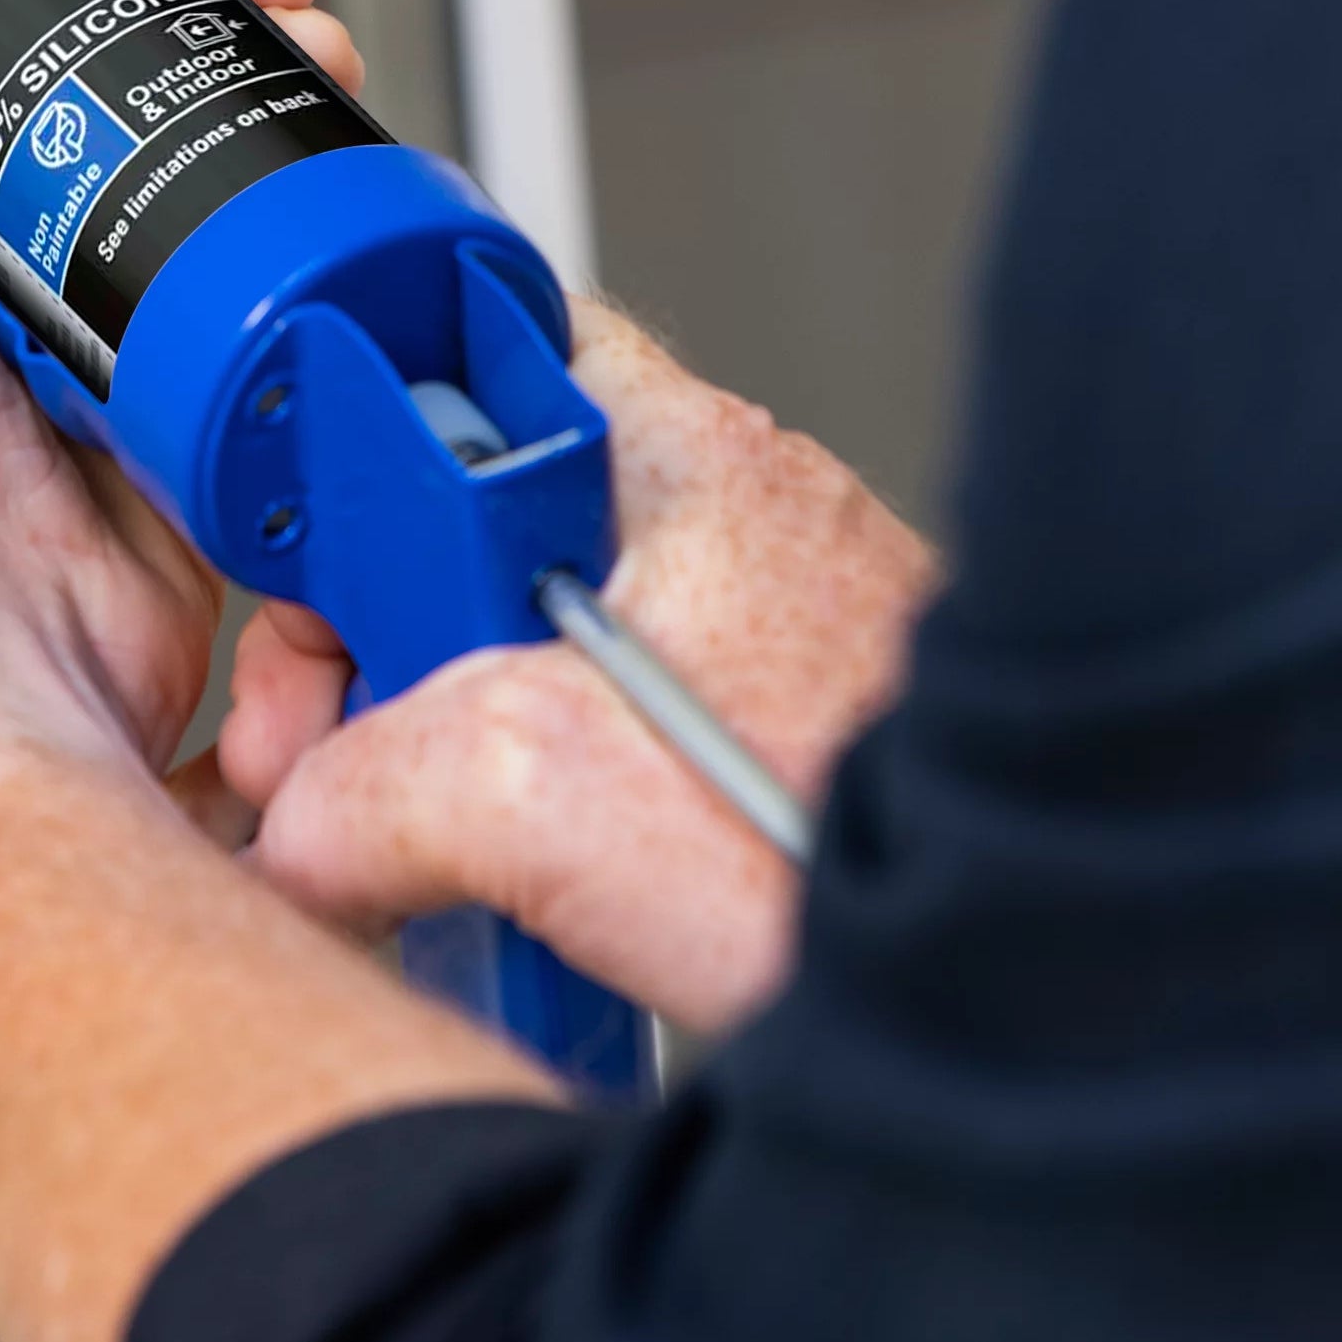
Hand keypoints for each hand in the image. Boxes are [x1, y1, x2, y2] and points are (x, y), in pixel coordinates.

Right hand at [219, 295, 939, 1033]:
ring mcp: (767, 641)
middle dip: (376, 650)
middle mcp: (732, 527)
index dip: (360, 439)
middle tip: (328, 756)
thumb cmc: (852, 848)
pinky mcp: (785, 749)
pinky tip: (521, 903)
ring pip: (534, 661)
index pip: (479, 346)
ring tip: (423, 854)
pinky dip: (547, 821)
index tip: (302, 548)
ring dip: (447, 755)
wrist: (1041, 995)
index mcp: (679, 459)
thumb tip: (301, 826)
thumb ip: (360, 784)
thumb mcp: (531, 792)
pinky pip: (611, 756)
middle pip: (474, 531)